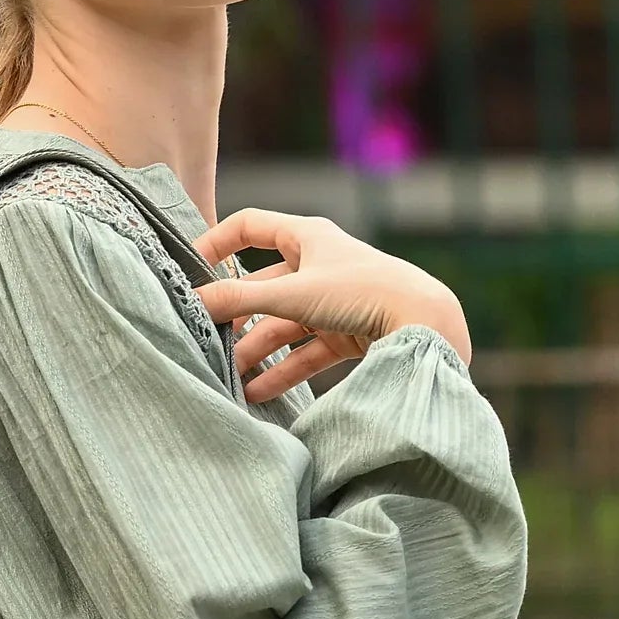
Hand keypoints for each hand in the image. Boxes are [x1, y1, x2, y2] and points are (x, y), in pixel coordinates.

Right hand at [191, 209, 471, 403]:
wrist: (427, 325)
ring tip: (230, 377)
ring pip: (282, 324)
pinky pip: (305, 351)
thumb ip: (240, 299)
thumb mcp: (293, 294)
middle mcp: (318, 266)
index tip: (191, 269)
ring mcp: (333, 302)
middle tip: (207, 341)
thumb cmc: (364, 293)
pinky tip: (259, 391)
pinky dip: (283, 369)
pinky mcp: (348, 334)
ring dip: (256, 350)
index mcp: (307, 238)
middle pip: (262, 287)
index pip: (250, 227)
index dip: (217, 243)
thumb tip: (193, 302)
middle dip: (234, 316)